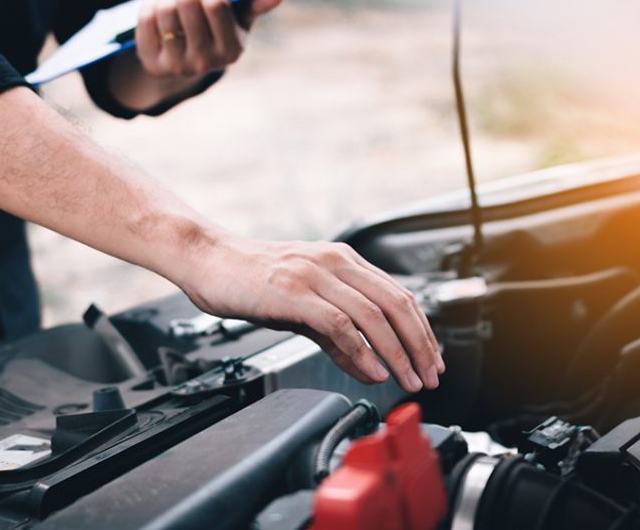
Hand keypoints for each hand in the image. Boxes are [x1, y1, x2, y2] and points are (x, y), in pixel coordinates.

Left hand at [135, 0, 282, 79]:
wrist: (186, 63)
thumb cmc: (218, 32)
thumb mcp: (239, 22)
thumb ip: (256, 5)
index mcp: (231, 50)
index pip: (216, 6)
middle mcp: (204, 62)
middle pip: (187, 4)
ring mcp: (176, 64)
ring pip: (165, 9)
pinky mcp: (152, 61)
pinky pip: (146, 19)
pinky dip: (151, 4)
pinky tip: (159, 4)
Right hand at [182, 235, 444, 392]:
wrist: (207, 259)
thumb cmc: (251, 280)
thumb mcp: (303, 309)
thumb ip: (339, 339)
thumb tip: (372, 367)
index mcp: (343, 260)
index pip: (399, 295)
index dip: (422, 331)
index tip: (432, 360)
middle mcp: (334, 262)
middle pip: (395, 304)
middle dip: (419, 345)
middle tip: (429, 377)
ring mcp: (314, 275)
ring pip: (373, 315)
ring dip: (397, 353)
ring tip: (407, 380)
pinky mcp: (294, 291)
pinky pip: (339, 323)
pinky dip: (361, 350)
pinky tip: (372, 370)